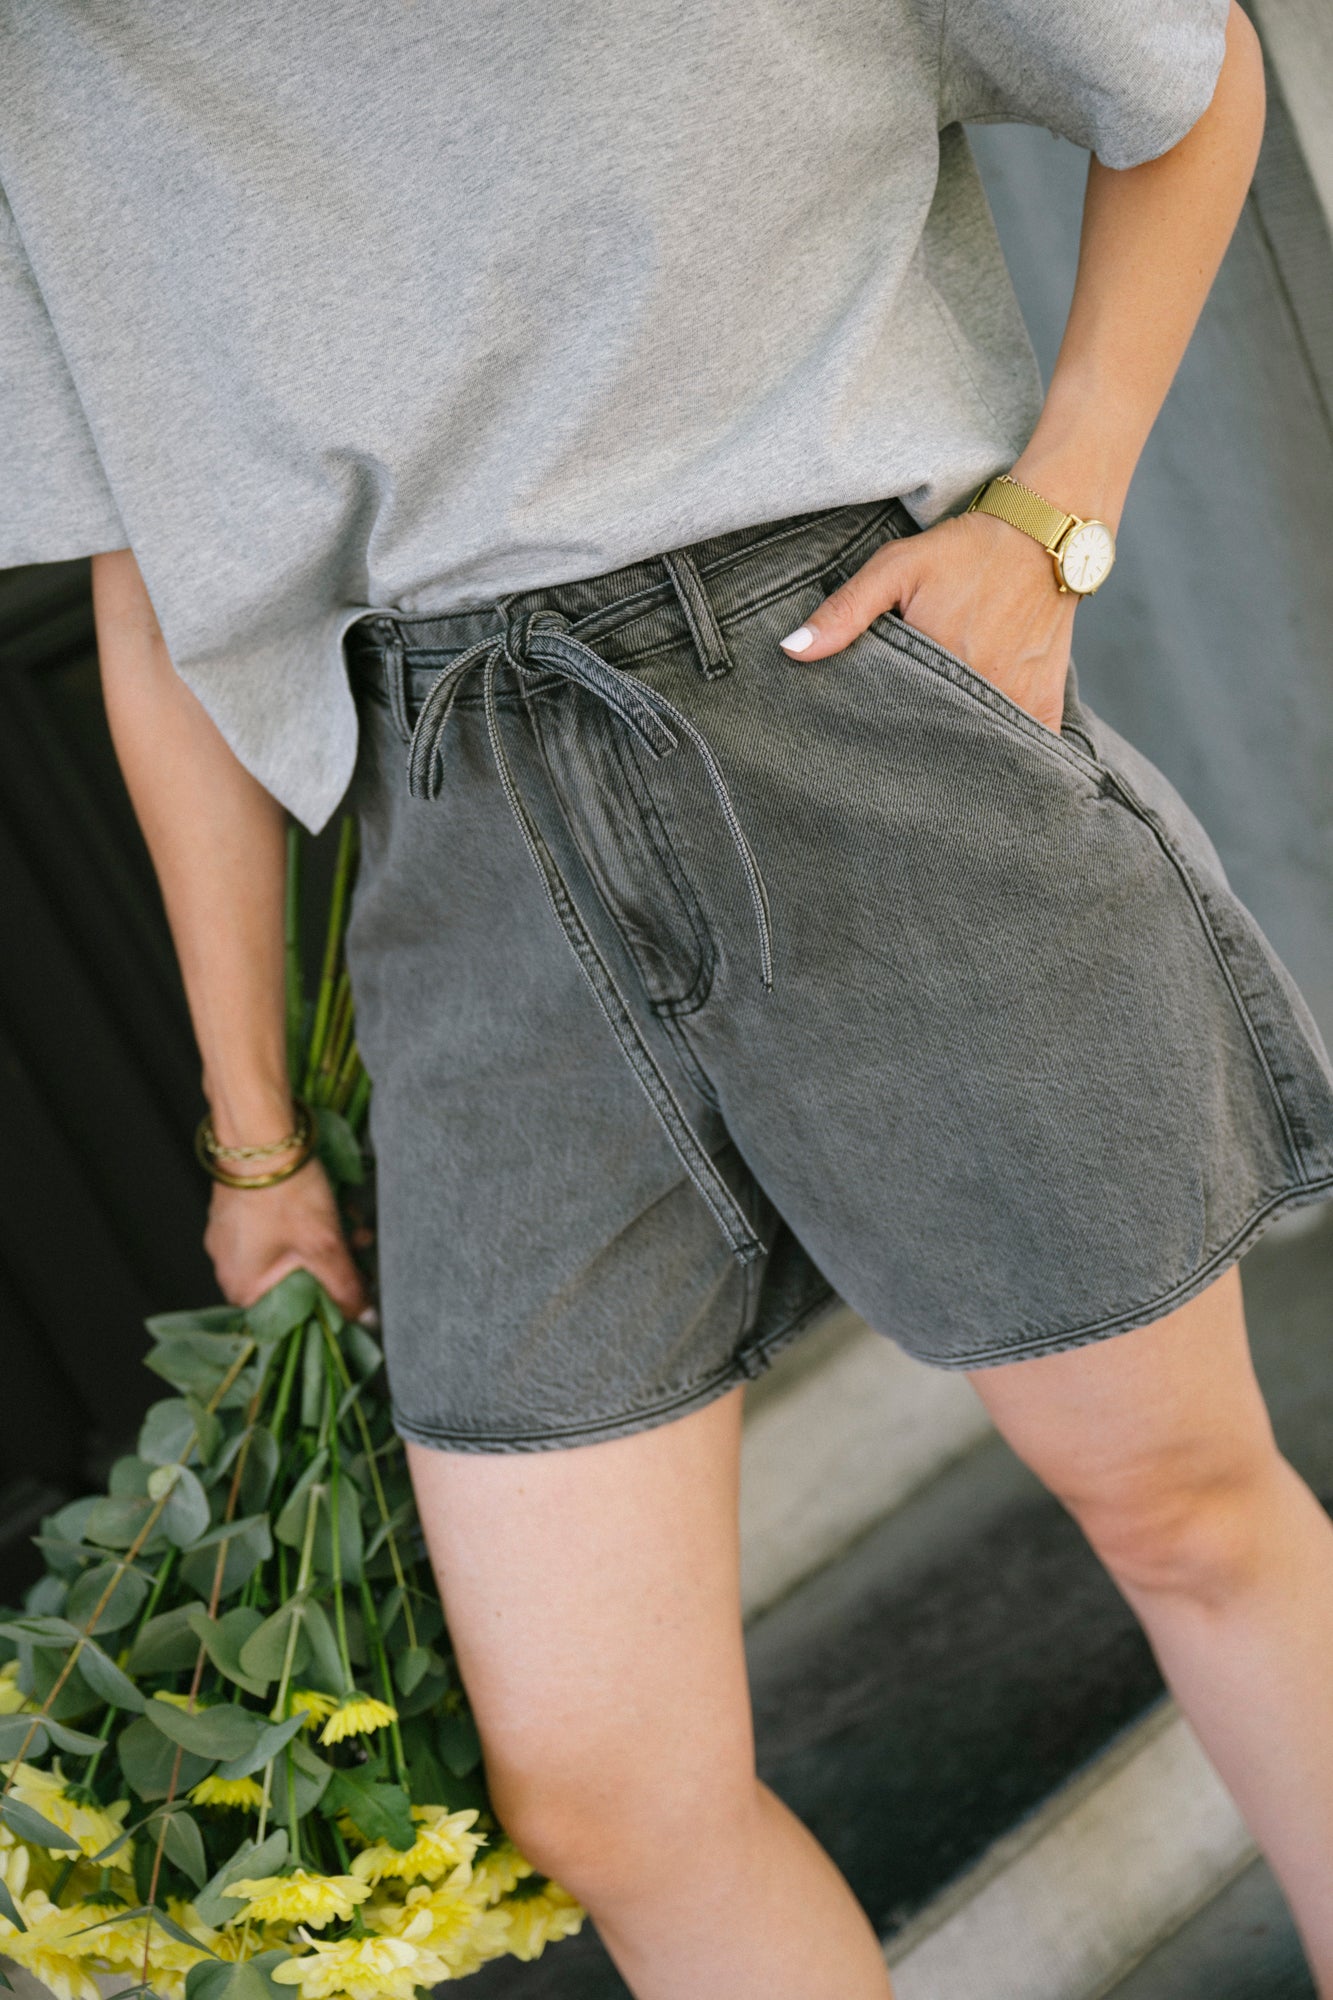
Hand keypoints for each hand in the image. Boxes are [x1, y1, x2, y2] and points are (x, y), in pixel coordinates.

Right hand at [203, 1154, 369, 1320]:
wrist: (261, 1136)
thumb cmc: (285, 1194)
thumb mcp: (324, 1246)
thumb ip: (345, 1287)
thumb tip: (365, 1319)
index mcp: (241, 1287)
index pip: (286, 1317)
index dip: (323, 1309)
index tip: (349, 1297)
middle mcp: (228, 1267)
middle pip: (290, 1284)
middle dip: (331, 1269)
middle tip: (359, 1254)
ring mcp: (230, 1237)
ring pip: (287, 1254)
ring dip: (324, 1244)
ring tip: (354, 1226)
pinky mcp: (238, 1212)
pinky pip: (275, 1231)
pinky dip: (304, 1226)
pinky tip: (334, 1209)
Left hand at [779, 510, 1077, 734]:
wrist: (1042, 533)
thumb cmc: (963, 551)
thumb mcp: (895, 568)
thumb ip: (845, 612)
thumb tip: (793, 651)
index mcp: (939, 666)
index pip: (896, 722)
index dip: (880, 735)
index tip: (866, 743)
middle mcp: (981, 691)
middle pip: (938, 742)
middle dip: (916, 751)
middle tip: (896, 760)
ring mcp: (1017, 700)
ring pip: (980, 750)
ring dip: (958, 755)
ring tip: (935, 762)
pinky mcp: (1045, 700)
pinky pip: (1029, 746)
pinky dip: (1011, 757)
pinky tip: (990, 766)